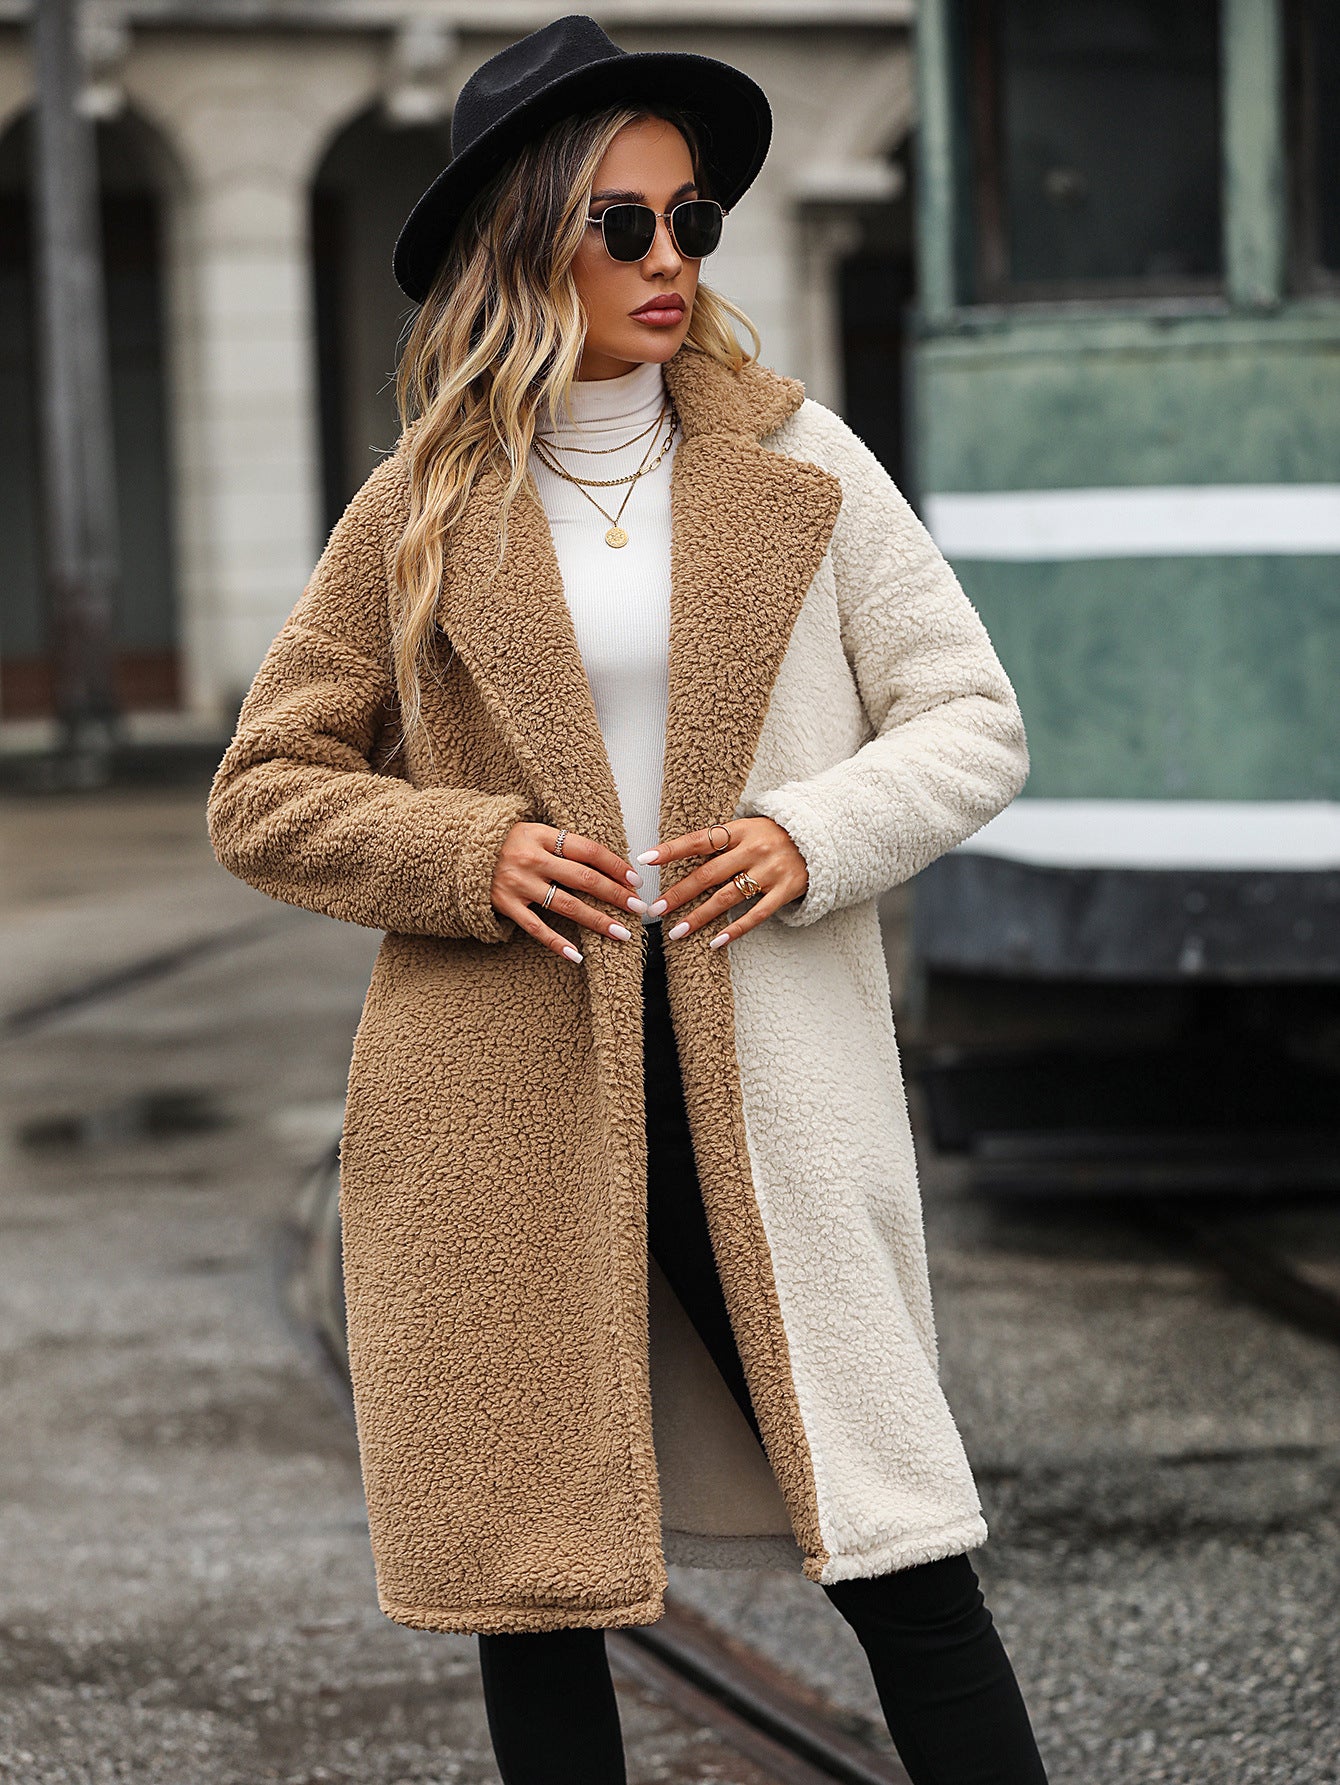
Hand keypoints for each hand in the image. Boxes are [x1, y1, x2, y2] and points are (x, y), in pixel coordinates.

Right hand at [491, 823, 646, 963]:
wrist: (458, 850)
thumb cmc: (506, 842)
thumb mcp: (533, 832)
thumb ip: (563, 845)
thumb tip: (608, 865)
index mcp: (541, 835)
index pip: (588, 850)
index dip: (615, 865)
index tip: (635, 881)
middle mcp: (531, 858)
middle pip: (583, 878)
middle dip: (615, 894)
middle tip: (639, 908)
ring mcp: (517, 884)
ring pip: (566, 905)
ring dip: (597, 920)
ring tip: (621, 933)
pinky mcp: (504, 905)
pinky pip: (535, 928)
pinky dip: (556, 943)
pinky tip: (577, 955)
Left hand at [637, 818, 806, 947]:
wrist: (821, 838)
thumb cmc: (774, 834)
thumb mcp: (748, 827)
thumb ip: (721, 841)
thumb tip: (678, 855)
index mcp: (740, 830)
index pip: (698, 840)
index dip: (671, 850)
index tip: (645, 859)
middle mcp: (753, 850)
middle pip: (707, 874)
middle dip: (678, 893)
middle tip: (654, 910)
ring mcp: (770, 872)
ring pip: (727, 898)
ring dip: (699, 916)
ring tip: (675, 932)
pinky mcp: (784, 891)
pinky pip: (756, 915)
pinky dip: (735, 930)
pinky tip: (715, 942)